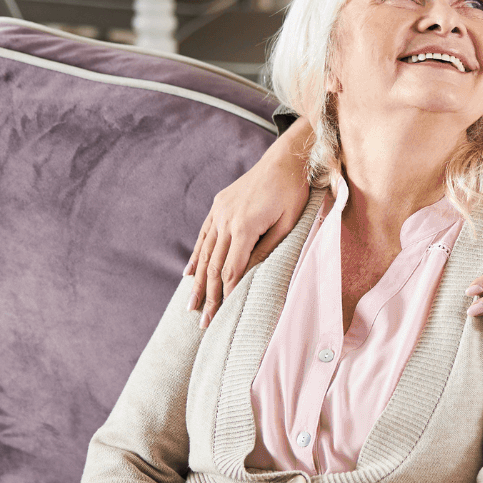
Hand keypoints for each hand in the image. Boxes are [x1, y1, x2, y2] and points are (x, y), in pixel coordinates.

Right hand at [186, 120, 314, 327]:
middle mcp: (226, 219)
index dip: (227, 294)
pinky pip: (204, 236)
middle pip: (215, 266)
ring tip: (191, 305)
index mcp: (245, 226)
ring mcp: (219, 212)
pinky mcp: (218, 206)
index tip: (223, 316)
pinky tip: (189, 274)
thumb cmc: (293, 193)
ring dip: (197, 281)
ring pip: (205, 253)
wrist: (284, 160)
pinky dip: (196, 256)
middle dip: (209, 296)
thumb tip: (248, 276)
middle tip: (203, 322)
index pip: (232, 269)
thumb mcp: (287, 225)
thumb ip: (266, 251)